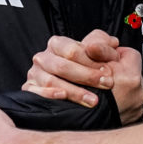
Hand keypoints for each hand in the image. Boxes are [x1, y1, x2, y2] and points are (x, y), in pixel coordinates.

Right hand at [23, 30, 142, 123]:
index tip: (108, 72)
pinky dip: (49, 95)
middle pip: (62, 66)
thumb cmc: (90, 69)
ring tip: (93, 100)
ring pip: (51, 81)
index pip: (72, 50)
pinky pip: (36, 93)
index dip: (91, 61)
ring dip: (74, 91)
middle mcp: (43, 57)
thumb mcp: (100, 55)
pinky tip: (64, 97)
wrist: (81, 91)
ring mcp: (35, 74)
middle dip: (86, 76)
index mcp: (57, 44)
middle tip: (106, 85)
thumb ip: (105, 46)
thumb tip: (111, 43)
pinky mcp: (30, 90)